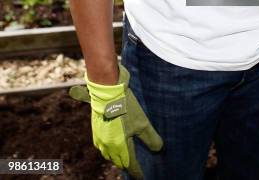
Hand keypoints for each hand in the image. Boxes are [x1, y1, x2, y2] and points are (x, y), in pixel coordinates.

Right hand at [70, 64, 162, 178]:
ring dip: (116, 157)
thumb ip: (151, 138)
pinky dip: (108, 148)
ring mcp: (100, 139)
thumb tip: (159, 149)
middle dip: (126, 164)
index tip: (141, 177)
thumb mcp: (142, 122)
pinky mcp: (95, 130)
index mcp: (120, 146)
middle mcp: (107, 146)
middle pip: (118, 161)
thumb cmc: (126, 107)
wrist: (107, 92)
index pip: (129, 164)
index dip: (136, 172)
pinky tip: (112, 143)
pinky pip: (102, 146)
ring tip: (123, 156)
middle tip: (134, 166)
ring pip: (108, 154)